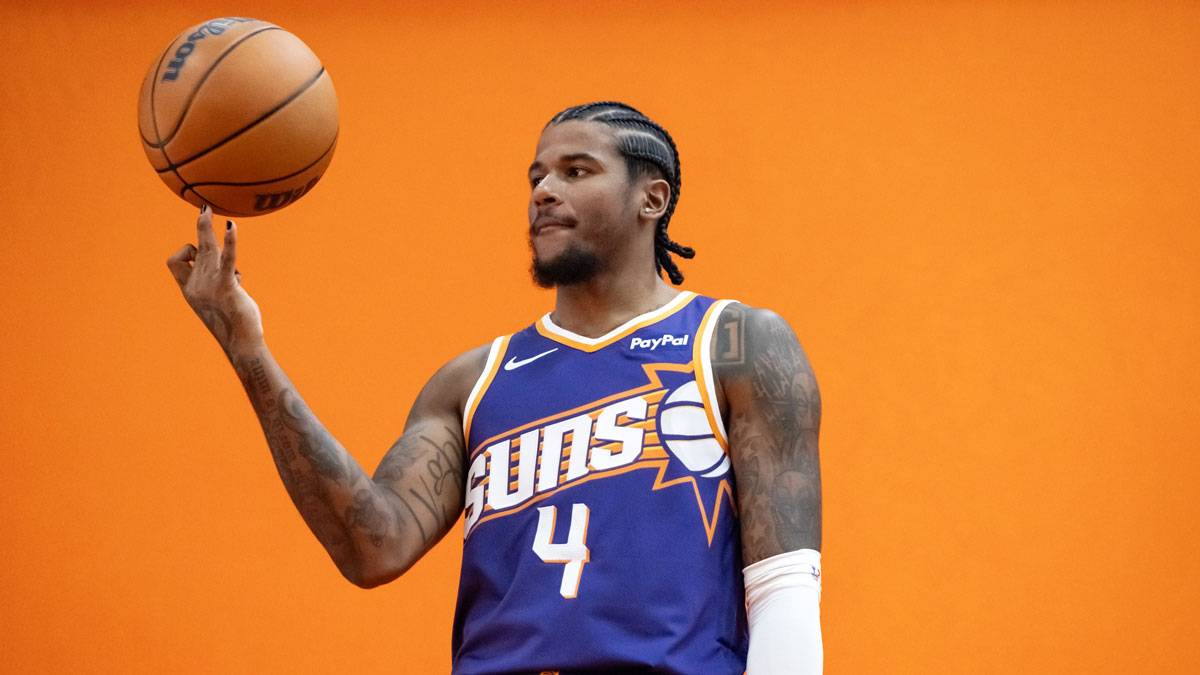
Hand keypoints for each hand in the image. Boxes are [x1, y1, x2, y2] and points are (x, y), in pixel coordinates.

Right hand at [167, 206, 263, 355]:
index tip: (204, 260)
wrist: (240, 343)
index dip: (188, 253)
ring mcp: (209, 285)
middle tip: (205, 208)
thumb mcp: (220, 301)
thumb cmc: (234, 324)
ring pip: (206, 249)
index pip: (177, 261)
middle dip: (200, 228)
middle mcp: (196, 285)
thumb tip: (235, 273)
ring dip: (207, 229)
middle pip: (194, 249)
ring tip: (208, 209)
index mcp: (190, 289)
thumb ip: (221, 283)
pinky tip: (231, 227)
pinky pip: (227, 259)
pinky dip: (230, 242)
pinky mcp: (227, 286)